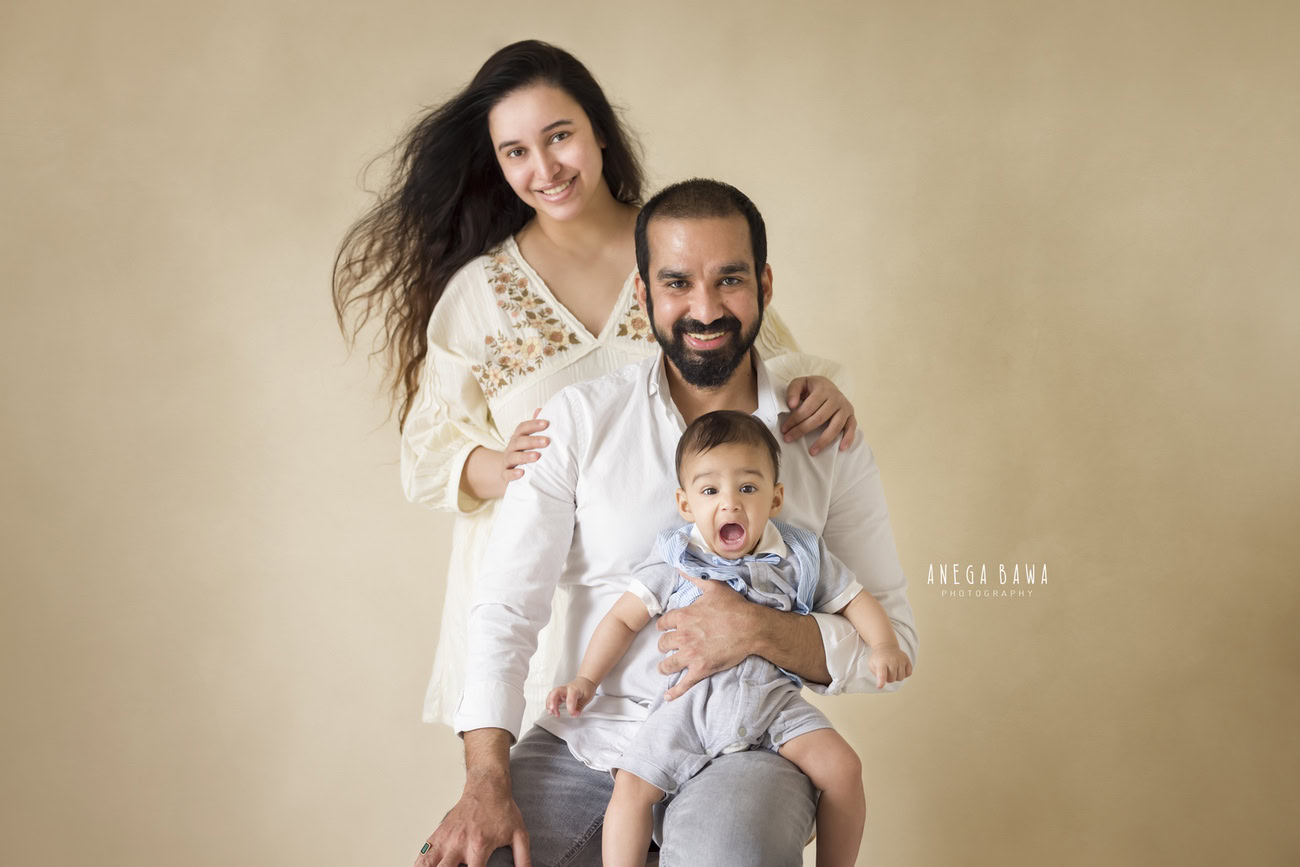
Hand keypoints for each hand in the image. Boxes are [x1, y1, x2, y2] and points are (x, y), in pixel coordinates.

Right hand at [415, 775, 530, 866]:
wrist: (487, 786)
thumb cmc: (502, 810)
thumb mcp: (519, 834)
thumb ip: (523, 859)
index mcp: (479, 846)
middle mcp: (459, 843)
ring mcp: (446, 839)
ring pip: (427, 863)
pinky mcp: (438, 834)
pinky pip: (422, 853)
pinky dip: (419, 865)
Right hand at [501, 409, 548, 483]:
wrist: (508, 472)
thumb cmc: (523, 452)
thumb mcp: (528, 439)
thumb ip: (534, 427)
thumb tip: (540, 409)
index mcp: (518, 438)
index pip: (522, 428)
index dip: (533, 424)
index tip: (546, 423)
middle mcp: (511, 448)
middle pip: (519, 441)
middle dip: (532, 441)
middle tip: (546, 441)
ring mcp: (507, 461)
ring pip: (513, 457)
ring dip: (525, 456)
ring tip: (537, 456)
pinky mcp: (505, 474)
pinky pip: (506, 474)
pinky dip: (513, 474)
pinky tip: (522, 473)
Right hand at [545, 676, 594, 717]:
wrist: (585, 681)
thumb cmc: (586, 688)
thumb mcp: (587, 698)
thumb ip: (580, 707)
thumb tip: (574, 715)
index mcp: (574, 689)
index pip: (570, 699)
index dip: (571, 709)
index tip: (574, 714)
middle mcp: (566, 688)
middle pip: (556, 692)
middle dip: (552, 701)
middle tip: (552, 710)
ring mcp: (561, 690)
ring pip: (552, 695)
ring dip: (550, 704)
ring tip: (552, 713)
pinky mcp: (559, 693)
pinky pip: (552, 697)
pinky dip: (550, 704)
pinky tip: (553, 711)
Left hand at [655, 573, 753, 700]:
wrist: (751, 628)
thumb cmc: (734, 606)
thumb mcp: (713, 587)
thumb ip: (693, 577)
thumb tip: (680, 566)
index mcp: (684, 616)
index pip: (663, 623)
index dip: (664, 626)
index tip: (665, 628)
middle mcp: (683, 636)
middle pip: (663, 644)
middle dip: (664, 646)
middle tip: (666, 648)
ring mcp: (691, 654)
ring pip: (668, 664)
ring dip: (665, 666)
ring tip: (664, 668)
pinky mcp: (701, 669)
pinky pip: (683, 683)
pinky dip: (674, 692)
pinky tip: (667, 697)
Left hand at [781, 375, 857, 455]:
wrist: (828, 386)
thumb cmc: (811, 388)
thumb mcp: (800, 383)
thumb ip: (793, 391)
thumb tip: (792, 405)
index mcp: (823, 389)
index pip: (807, 408)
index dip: (795, 420)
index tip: (784, 430)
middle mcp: (836, 398)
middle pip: (819, 418)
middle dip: (802, 430)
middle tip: (789, 439)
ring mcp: (845, 407)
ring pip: (835, 426)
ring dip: (823, 441)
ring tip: (812, 452)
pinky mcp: (851, 415)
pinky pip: (852, 428)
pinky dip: (848, 438)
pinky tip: (841, 448)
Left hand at [867, 644, 912, 689]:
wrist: (886, 646)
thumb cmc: (878, 658)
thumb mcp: (871, 664)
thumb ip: (875, 673)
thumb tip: (881, 683)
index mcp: (881, 663)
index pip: (882, 674)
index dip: (881, 682)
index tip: (879, 686)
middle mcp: (892, 661)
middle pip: (892, 679)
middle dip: (889, 679)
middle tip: (886, 672)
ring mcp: (901, 660)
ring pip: (901, 678)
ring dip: (896, 677)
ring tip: (892, 671)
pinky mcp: (907, 660)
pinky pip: (909, 673)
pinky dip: (904, 674)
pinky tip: (899, 669)